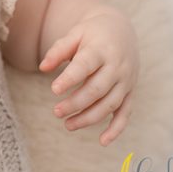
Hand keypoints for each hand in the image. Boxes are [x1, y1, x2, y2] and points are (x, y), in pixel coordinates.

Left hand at [38, 9, 138, 146]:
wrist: (121, 30)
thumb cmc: (92, 33)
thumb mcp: (75, 34)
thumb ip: (58, 50)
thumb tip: (42, 68)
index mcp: (102, 49)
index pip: (85, 66)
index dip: (70, 79)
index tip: (54, 90)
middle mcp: (117, 66)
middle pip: (97, 89)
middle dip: (76, 103)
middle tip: (56, 112)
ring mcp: (126, 81)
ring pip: (109, 104)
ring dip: (89, 118)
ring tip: (67, 125)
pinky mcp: (130, 91)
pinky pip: (125, 113)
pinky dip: (116, 129)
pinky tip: (102, 142)